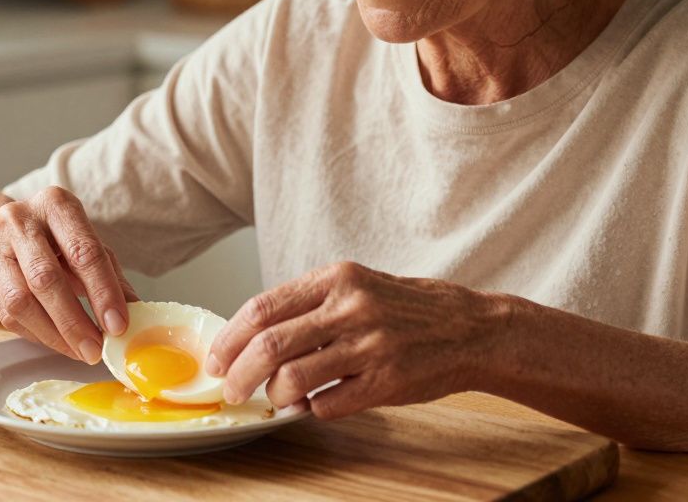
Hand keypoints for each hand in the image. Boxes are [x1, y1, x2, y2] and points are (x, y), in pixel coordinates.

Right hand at [0, 186, 138, 363]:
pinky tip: (58, 343)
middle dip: (74, 321)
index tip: (117, 325)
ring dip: (54, 334)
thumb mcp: (89, 247)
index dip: (102, 292)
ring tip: (80, 351)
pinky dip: (36, 335)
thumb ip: (112, 278)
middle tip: (96, 349)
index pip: (83, 251)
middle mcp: (18, 219)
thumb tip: (137, 314)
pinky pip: (6, 315)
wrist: (10, 232)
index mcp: (55, 204)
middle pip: (46, 278)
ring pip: (21, 301)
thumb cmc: (58, 240)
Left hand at [205, 261, 506, 418]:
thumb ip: (310, 304)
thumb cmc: (409, 308)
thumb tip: (253, 334)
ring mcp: (370, 347)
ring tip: (272, 398)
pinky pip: (328, 404)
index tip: (215, 357)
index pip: (262, 307)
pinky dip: (311, 409)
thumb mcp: (357, 285)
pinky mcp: (386, 382)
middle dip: (237, 372)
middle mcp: (351, 308)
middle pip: (269, 344)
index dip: (229, 337)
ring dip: (272, 395)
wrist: (471, 328)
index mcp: (337, 278)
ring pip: (293, 378)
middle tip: (229, 388)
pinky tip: (312, 404)